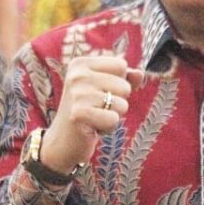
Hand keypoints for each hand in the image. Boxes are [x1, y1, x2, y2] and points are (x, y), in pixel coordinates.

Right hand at [39, 56, 144, 172]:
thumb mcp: (105, 89)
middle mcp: (77, 75)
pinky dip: (108, 127)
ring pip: (121, 104)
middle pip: (124, 85)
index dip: (119, 82)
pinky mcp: (79, 114)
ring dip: (113, 115)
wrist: (63, 141)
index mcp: (81, 64)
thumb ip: (124, 78)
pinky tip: (93, 128)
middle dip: (117, 101)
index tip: (100, 93)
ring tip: (95, 118)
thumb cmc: (88, 111)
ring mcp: (76, 94)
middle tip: (97, 109)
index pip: (121, 65)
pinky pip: (114, 119)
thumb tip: (140, 74)